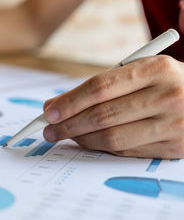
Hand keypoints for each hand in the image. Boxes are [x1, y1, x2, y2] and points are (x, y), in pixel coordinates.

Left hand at [43, 55, 183, 158]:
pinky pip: (125, 151)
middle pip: (103, 115)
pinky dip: (100, 147)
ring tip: (63, 135)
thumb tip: (55, 105)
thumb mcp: (140, 71)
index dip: (70, 101)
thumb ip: (100, 86)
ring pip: (112, 138)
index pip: (100, 87)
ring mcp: (173, 124)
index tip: (49, 111)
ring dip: (81, 138)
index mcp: (156, 68)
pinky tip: (87, 141)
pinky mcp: (173, 147)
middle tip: (49, 128)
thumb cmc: (162, 83)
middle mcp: (167, 95)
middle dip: (69, 124)